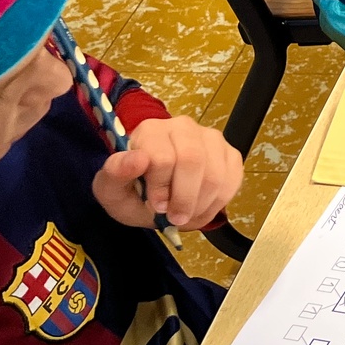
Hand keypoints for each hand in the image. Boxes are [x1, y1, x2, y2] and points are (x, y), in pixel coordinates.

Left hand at [94, 115, 243, 229]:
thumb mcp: (111, 190)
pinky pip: (232, 179)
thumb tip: (136, 159)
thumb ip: (115, 173)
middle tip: (176, 218)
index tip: (156, 206)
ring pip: (215, 173)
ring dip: (201, 204)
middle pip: (194, 161)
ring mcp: (211, 138)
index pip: (163, 157)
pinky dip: (218, 203)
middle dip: (185, 198)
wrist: (154, 196)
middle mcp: (183, 127)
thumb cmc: (132, 192)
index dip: (161, 187)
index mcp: (151, 131)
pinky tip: (201, 209)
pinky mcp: (230, 154)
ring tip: (187, 216)